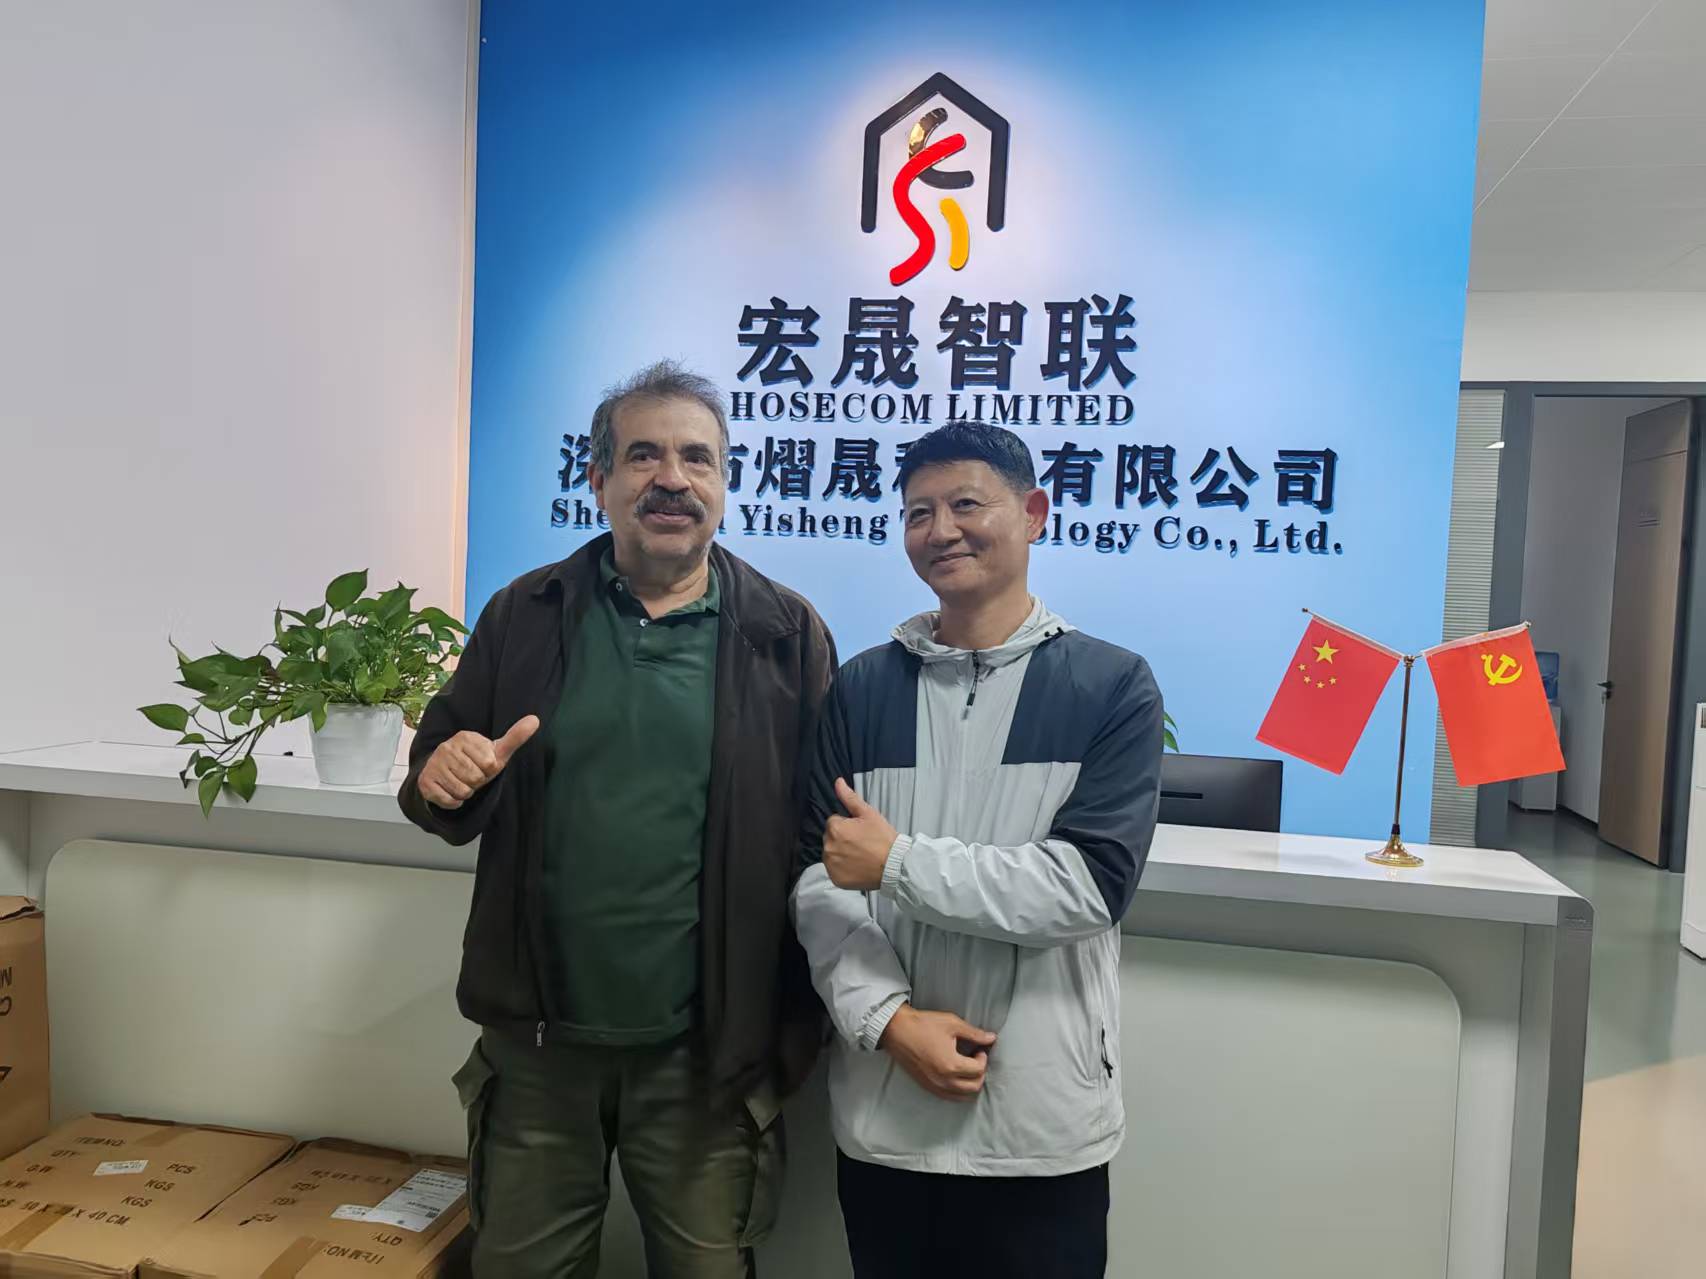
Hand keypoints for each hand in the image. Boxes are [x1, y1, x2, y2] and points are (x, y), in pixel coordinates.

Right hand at [419, 716, 539, 809]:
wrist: (443, 773)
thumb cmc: (475, 761)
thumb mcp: (496, 750)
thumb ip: (515, 737)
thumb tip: (535, 719)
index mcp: (465, 737)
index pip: (490, 764)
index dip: (489, 770)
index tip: (482, 765)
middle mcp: (447, 747)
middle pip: (476, 778)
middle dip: (477, 782)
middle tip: (471, 776)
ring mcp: (434, 764)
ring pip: (463, 791)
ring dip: (466, 792)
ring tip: (461, 782)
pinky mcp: (425, 782)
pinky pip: (450, 800)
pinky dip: (454, 802)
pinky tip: (451, 791)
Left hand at [824, 778, 899, 890]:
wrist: (895, 866)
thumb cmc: (883, 838)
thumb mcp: (869, 814)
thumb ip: (850, 798)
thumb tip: (838, 782)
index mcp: (835, 829)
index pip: (834, 822)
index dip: (848, 825)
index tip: (861, 832)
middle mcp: (828, 847)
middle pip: (831, 837)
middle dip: (842, 838)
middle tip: (862, 843)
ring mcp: (831, 865)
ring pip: (831, 853)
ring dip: (841, 853)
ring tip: (860, 855)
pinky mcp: (835, 879)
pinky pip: (834, 870)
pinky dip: (842, 868)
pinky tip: (856, 867)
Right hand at [879, 1004, 996, 1101]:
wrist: (897, 1031)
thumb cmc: (923, 1025)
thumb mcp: (952, 1024)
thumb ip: (974, 1034)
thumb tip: (991, 1038)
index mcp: (951, 1065)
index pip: (979, 1070)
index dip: (983, 1058)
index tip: (979, 1049)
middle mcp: (944, 1081)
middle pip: (974, 1087)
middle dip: (980, 1073)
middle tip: (976, 1059)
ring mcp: (934, 1086)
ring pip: (962, 1096)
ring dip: (970, 1084)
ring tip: (967, 1067)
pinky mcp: (926, 1087)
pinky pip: (949, 1097)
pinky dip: (958, 1090)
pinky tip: (956, 1075)